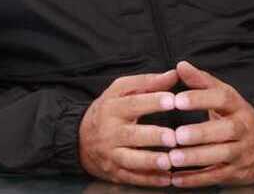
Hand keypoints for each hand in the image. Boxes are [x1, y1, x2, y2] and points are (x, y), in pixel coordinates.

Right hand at [79, 69, 179, 186]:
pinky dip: (149, 179)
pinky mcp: (114, 172)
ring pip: (130, 160)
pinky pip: (132, 178)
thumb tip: (174, 74)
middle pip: (131, 135)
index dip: (152, 101)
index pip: (132, 103)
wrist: (80, 138)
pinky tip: (166, 178)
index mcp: (112, 108)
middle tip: (173, 136)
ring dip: (150, 162)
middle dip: (152, 136)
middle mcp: (110, 132)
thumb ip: (147, 82)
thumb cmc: (108, 110)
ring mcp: (111, 154)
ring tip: (169, 161)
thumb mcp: (120, 91)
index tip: (171, 100)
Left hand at [168, 60, 253, 186]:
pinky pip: (217, 176)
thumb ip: (201, 81)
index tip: (178, 100)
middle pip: (227, 130)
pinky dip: (196, 179)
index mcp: (238, 106)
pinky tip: (177, 178)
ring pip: (222, 155)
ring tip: (173, 158)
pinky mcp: (237, 172)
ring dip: (197, 157)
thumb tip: (180, 65)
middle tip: (177, 135)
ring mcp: (243, 151)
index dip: (200, 99)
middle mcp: (244, 128)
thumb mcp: (223, 96)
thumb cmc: (233, 117)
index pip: (222, 98)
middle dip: (201, 133)